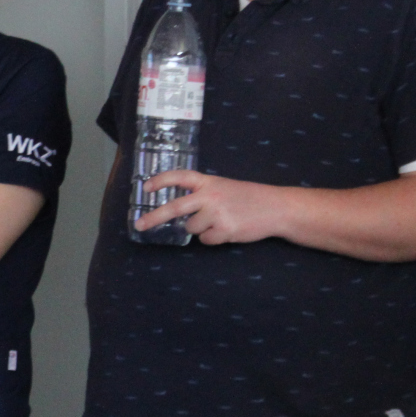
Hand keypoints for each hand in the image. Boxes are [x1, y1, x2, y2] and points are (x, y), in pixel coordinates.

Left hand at [136, 171, 288, 243]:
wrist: (276, 207)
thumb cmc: (249, 198)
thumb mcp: (224, 188)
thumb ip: (203, 194)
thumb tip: (181, 211)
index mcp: (209, 182)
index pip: (180, 177)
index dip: (162, 181)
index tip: (146, 187)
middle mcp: (210, 195)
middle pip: (174, 207)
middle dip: (154, 217)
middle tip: (139, 225)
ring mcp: (216, 213)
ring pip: (191, 228)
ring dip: (201, 229)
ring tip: (221, 221)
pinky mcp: (224, 230)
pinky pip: (205, 239)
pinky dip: (213, 238)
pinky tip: (228, 230)